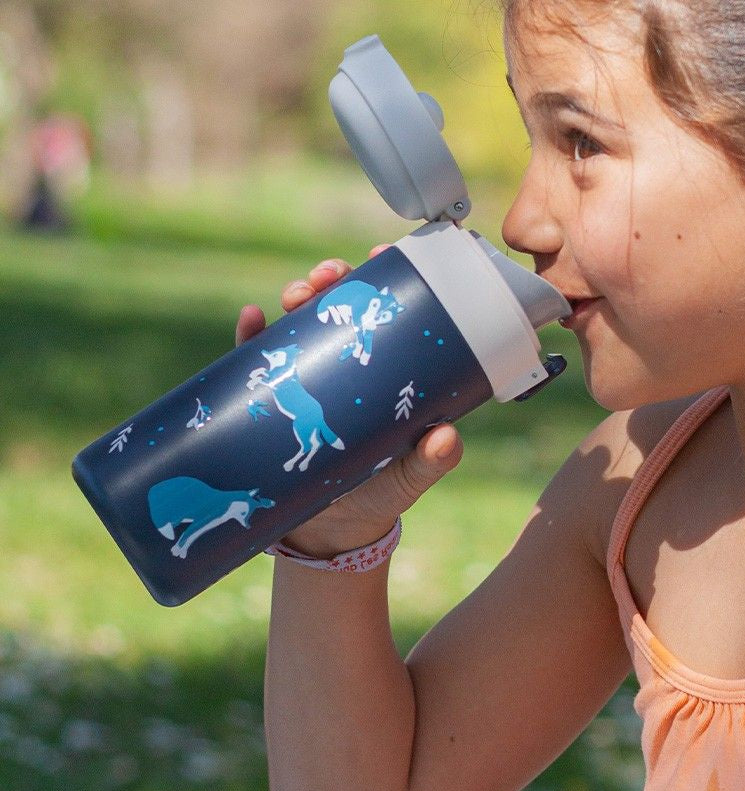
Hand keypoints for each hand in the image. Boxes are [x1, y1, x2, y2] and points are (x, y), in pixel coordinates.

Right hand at [235, 245, 463, 558]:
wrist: (326, 535)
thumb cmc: (377, 499)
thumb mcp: (407, 480)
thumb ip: (429, 463)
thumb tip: (446, 437)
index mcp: (387, 376)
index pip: (389, 316)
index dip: (387, 281)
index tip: (383, 254)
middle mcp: (348, 368)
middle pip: (340, 309)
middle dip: (335, 281)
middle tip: (331, 275)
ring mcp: (308, 379)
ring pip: (300, 324)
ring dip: (297, 297)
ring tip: (296, 293)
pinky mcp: (272, 400)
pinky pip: (257, 360)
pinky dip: (252, 335)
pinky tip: (251, 317)